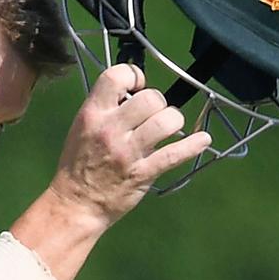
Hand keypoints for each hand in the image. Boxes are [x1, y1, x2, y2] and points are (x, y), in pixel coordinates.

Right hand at [51, 64, 210, 226]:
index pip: (116, 76)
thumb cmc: (78, 164)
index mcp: (92, 114)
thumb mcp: (82, 127)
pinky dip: (194, 145)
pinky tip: (203, 140)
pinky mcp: (143, 173)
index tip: (137, 87)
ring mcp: (128, 152)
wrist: (76, 203)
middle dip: (158, 103)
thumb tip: (133, 93)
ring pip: (166, 121)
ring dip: (173, 121)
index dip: (133, 75)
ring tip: (169, 127)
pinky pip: (174, 154)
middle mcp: (111, 129)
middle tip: (153, 115)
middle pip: (150, 98)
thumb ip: (105, 108)